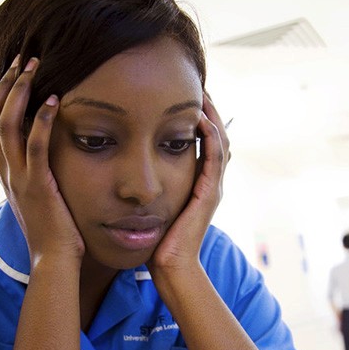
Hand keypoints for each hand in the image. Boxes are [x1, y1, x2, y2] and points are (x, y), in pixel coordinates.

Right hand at [0, 56, 83, 266]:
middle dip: (4, 85)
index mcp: (4, 171)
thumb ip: (34, 170)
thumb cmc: (53, 228)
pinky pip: (35, 146)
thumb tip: (44, 149)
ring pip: (6, 125)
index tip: (14, 72)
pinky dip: (42, 120)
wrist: (53, 260)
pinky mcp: (38, 185)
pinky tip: (55, 100)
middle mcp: (5, 171)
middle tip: (23, 60)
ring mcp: (19, 177)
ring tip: (34, 68)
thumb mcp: (37, 193)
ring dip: (19, 92)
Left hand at [148, 91, 229, 271]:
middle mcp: (210, 181)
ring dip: (213, 115)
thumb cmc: (156, 238)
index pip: (205, 140)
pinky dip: (210, 136)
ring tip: (202, 92)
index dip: (200, 117)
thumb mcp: (153, 203)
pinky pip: (215, 157)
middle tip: (198, 84)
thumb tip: (128, 168)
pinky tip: (201, 118)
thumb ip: (149, 185)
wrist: (169, 265)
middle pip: (218, 135)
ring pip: (220, 141)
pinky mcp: (209, 193)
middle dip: (210, 109)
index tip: (186, 94)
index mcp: (199, 182)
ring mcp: (213, 186)